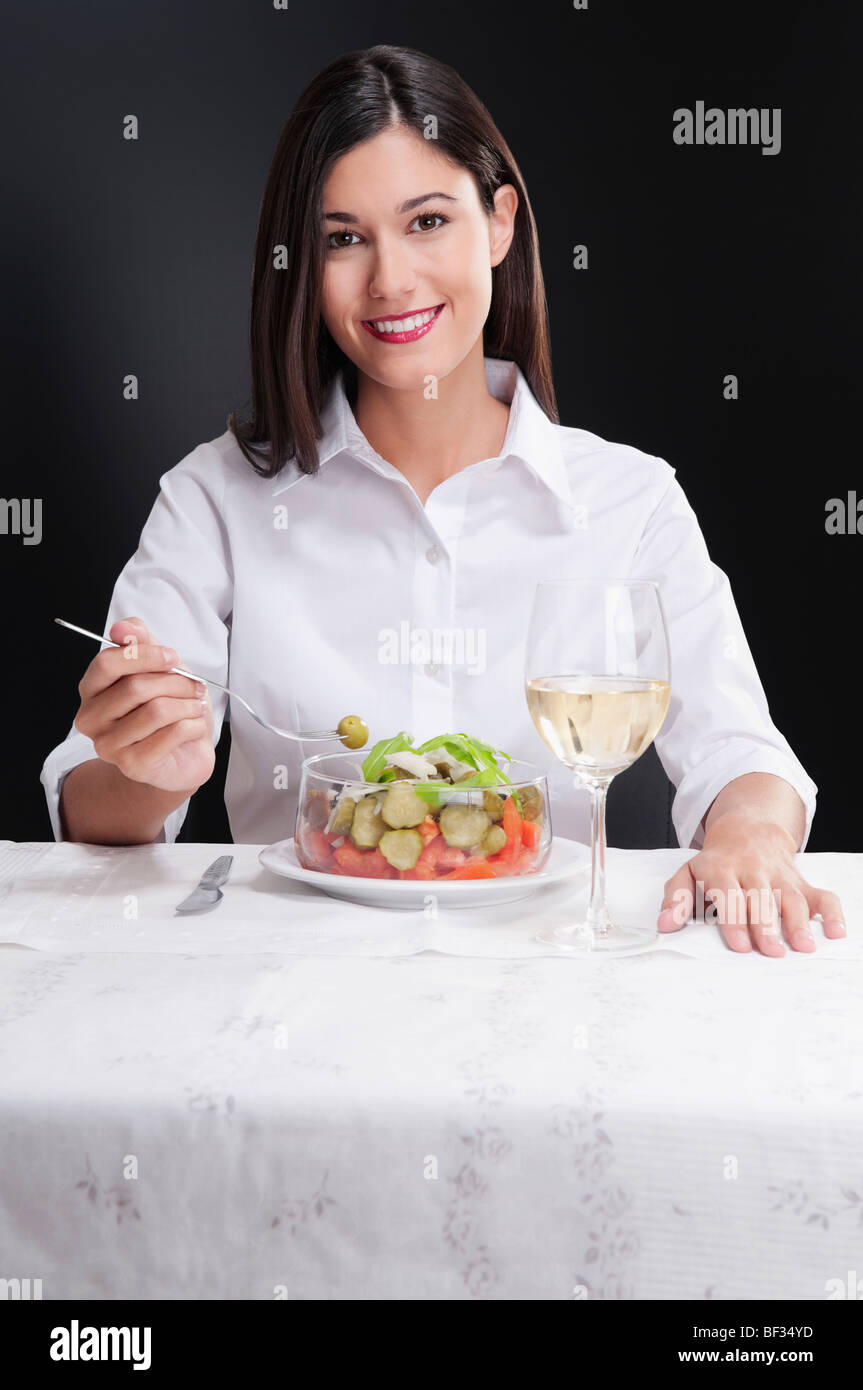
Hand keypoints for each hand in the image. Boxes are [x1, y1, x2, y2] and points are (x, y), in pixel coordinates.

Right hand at [74, 616, 215, 794]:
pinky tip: (194, 727)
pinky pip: (172, 733)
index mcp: (91, 689)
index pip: (107, 663)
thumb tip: (122, 628)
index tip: (172, 657)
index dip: (145, 655)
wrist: (180, 754)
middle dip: (176, 682)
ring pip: (157, 711)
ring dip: (188, 705)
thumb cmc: (166, 706)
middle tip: (195, 687)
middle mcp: (91, 719)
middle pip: (136, 687)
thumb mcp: (157, 667)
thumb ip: (140, 642)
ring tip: (195, 707)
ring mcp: (108, 745)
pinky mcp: (133, 765)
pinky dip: (194, 725)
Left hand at [656, 814, 846, 955]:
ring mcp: (780, 875)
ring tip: (803, 946)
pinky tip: (835, 932)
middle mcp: (753, 870)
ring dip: (799, 921)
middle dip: (767, 925)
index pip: (728, 893)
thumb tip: (665, 924)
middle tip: (771, 952)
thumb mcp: (688, 873)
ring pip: (791, 897)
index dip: (734, 919)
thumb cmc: (715, 863)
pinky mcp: (801, 881)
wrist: (747, 830)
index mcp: (722, 869)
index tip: (740, 945)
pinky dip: (832, 912)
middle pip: (761, 899)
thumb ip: (675, 898)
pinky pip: (822, 895)